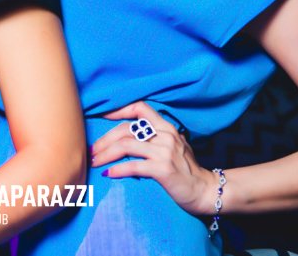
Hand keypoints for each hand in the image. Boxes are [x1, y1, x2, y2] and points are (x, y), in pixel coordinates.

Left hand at [90, 101, 216, 215]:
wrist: (206, 190)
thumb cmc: (187, 170)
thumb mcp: (174, 146)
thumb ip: (156, 137)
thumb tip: (129, 137)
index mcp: (166, 127)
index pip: (139, 107)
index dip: (118, 109)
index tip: (101, 116)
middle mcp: (166, 135)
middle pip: (126, 129)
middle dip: (104, 139)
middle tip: (91, 150)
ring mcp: (165, 151)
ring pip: (126, 145)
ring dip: (105, 154)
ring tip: (94, 162)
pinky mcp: (163, 169)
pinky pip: (134, 166)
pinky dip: (118, 169)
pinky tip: (109, 174)